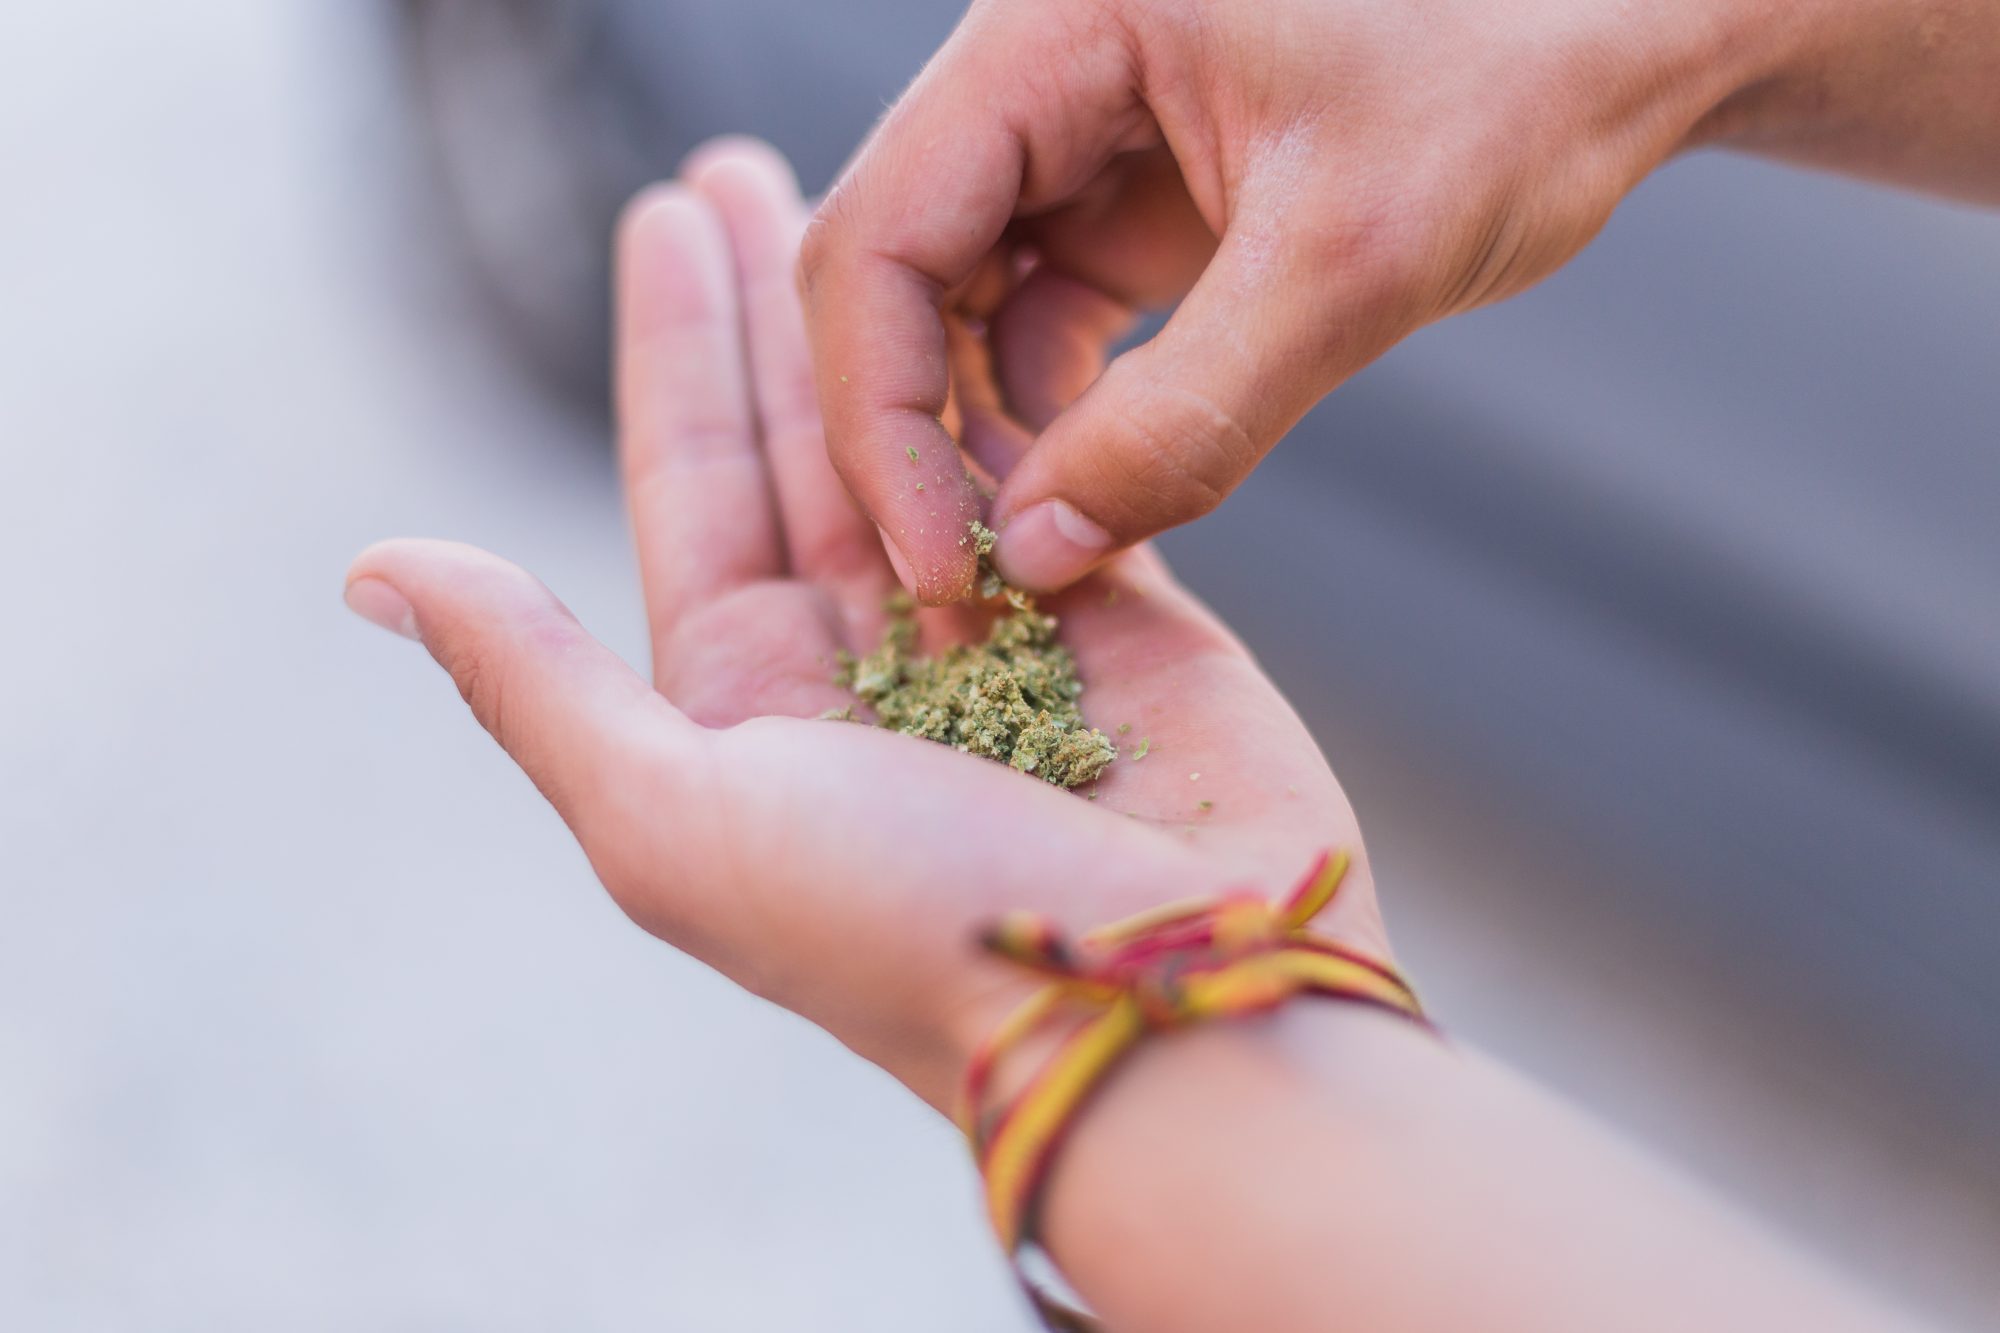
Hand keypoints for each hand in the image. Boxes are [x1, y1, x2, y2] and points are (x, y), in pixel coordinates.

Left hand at [344, 139, 1389, 1110]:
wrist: (1156, 1004)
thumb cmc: (908, 928)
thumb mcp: (678, 818)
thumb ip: (537, 683)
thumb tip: (381, 570)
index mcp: (744, 707)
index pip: (692, 484)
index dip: (673, 347)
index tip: (666, 214)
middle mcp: (860, 663)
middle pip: (800, 439)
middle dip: (773, 306)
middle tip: (744, 168)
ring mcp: (995, 631)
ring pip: (926, 438)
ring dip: (898, 321)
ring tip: (876, 200)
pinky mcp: (1119, 612)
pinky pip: (1056, 463)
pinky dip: (1023, 377)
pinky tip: (994, 293)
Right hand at [799, 0, 1790, 598]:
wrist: (1624, 38)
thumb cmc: (1517, 80)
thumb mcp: (1353, 259)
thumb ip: (1186, 418)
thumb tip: (1035, 555)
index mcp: (1054, 22)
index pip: (881, 232)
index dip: (881, 412)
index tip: (938, 560)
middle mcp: (1037, 71)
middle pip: (890, 272)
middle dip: (911, 438)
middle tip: (960, 585)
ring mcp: (1073, 138)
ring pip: (951, 309)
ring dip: (973, 440)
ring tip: (1026, 555)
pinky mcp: (1124, 203)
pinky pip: (1033, 323)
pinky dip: (1043, 420)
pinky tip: (1077, 495)